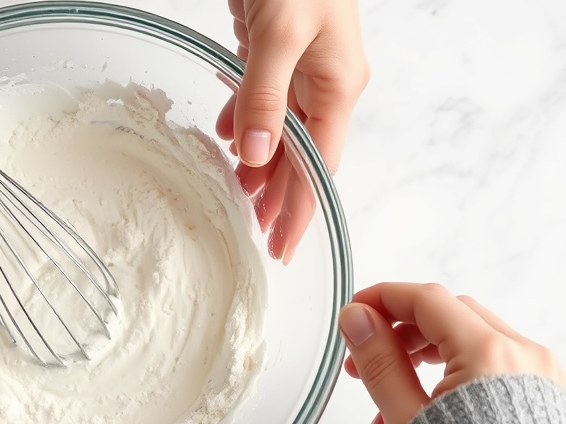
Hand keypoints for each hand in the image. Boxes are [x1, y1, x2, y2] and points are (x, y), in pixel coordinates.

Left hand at [216, 0, 368, 262]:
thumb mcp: (281, 34)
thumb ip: (265, 94)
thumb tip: (258, 154)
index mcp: (337, 86)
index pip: (319, 167)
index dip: (300, 210)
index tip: (283, 247)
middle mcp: (324, 83)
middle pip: (302, 157)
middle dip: (280, 198)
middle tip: (257, 235)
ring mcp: (302, 68)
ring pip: (282, 133)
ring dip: (261, 165)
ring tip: (239, 196)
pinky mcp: (277, 52)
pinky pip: (264, 100)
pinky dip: (246, 121)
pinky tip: (228, 137)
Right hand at [339, 282, 565, 423]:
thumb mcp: (408, 421)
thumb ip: (380, 362)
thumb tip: (359, 320)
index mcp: (490, 353)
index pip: (427, 299)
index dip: (383, 298)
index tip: (356, 310)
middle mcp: (526, 356)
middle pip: (452, 315)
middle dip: (402, 331)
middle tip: (365, 355)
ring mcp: (546, 377)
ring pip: (477, 340)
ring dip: (428, 356)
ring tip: (392, 395)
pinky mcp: (554, 400)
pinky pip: (502, 368)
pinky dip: (462, 374)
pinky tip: (432, 408)